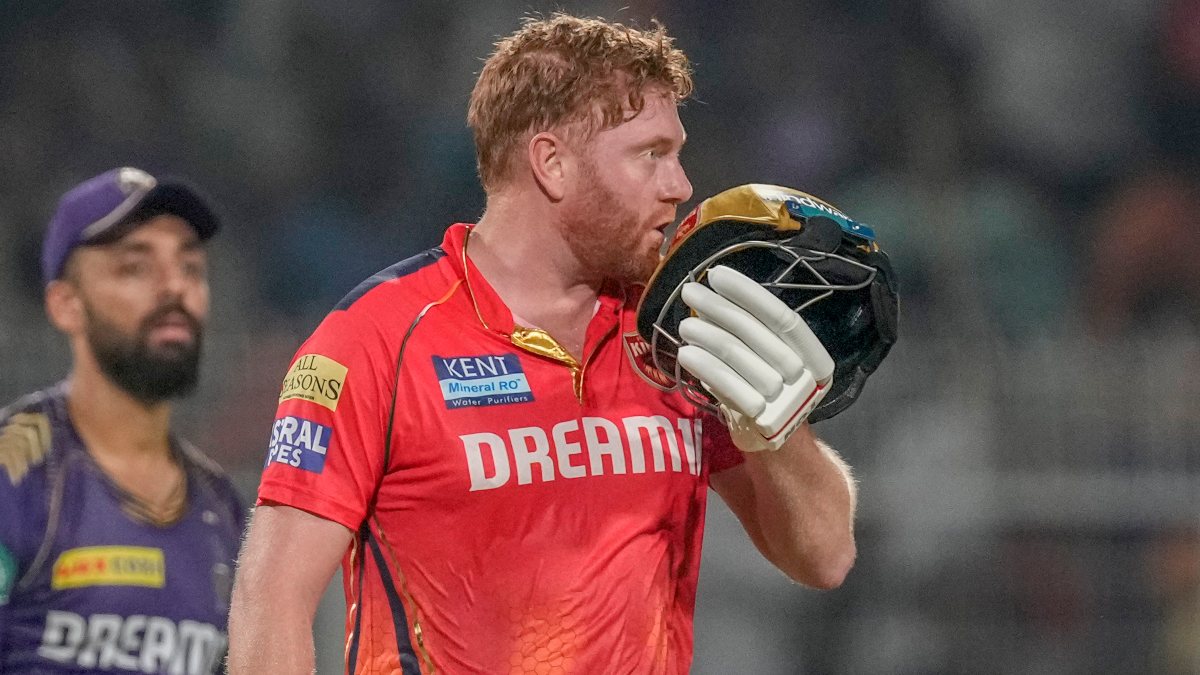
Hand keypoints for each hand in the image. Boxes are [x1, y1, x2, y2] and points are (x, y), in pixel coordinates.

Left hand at [676, 265, 834, 451]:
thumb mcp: (770, 360)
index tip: (718, 275)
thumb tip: (711, 296)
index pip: (782, 317)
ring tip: (684, 323)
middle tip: (690, 291)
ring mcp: (784, 398)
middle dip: (719, 307)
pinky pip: (727, 385)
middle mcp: (804, 375)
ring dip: (707, 335)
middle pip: (756, 333)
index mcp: (814, 355)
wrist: (776, 445)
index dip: (749, 294)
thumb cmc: (767, 391)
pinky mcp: (760, 419)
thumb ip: (748, 332)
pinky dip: (705, 366)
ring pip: (739, 356)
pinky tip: (686, 352)